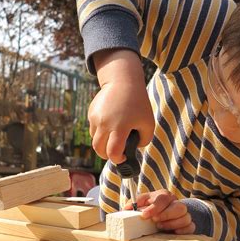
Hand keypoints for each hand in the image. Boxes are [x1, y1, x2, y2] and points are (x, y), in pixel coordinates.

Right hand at [89, 49, 154, 163]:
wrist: (123, 81)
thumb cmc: (139, 103)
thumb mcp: (148, 123)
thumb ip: (144, 140)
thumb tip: (133, 149)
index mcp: (120, 127)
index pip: (113, 152)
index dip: (117, 159)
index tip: (123, 157)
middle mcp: (105, 123)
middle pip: (98, 149)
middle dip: (106, 155)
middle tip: (115, 152)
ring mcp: (96, 118)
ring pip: (94, 139)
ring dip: (103, 142)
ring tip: (114, 136)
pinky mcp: (91, 112)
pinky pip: (93, 128)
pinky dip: (100, 131)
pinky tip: (111, 122)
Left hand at [124, 189, 195, 234]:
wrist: (163, 213)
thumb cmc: (151, 207)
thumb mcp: (142, 202)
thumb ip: (135, 203)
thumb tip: (127, 208)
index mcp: (164, 195)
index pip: (163, 198)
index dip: (154, 207)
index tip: (144, 215)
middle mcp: (176, 203)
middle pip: (179, 207)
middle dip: (166, 215)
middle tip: (155, 221)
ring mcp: (183, 214)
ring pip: (186, 217)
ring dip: (172, 224)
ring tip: (160, 227)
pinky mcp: (187, 224)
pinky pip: (190, 227)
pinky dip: (182, 230)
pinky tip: (173, 232)